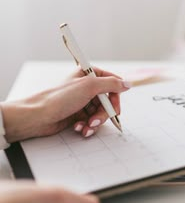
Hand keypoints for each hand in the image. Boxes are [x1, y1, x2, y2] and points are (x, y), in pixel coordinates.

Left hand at [1, 67, 130, 141]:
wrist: (39, 116)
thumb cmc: (59, 98)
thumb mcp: (89, 86)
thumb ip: (111, 84)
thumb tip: (127, 84)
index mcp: (89, 75)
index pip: (112, 84)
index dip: (115, 98)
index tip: (114, 108)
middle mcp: (87, 87)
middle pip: (108, 102)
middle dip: (103, 114)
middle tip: (95, 120)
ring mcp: (83, 101)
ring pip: (100, 113)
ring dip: (94, 122)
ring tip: (85, 126)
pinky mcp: (78, 113)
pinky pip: (91, 121)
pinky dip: (87, 126)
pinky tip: (78, 127)